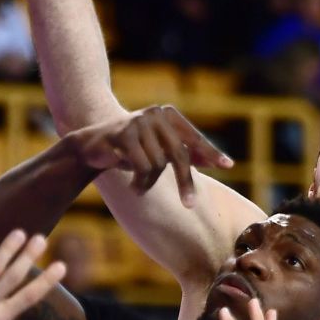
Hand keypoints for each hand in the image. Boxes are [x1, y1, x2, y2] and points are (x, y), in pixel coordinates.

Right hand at [66, 105, 231, 207]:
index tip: (228, 166)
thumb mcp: (160, 150)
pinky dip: (140, 183)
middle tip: (190, 205)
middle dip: (185, 182)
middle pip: (179, 154)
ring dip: (150, 183)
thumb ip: (186, 152)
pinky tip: (133, 187)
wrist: (91, 145)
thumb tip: (221, 162)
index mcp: (168, 115)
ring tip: (140, 186)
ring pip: (158, 165)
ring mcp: (138, 122)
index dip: (210, 152)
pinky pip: (142, 167)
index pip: (193, 139)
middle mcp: (156, 114)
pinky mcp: (123, 134)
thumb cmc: (131, 149)